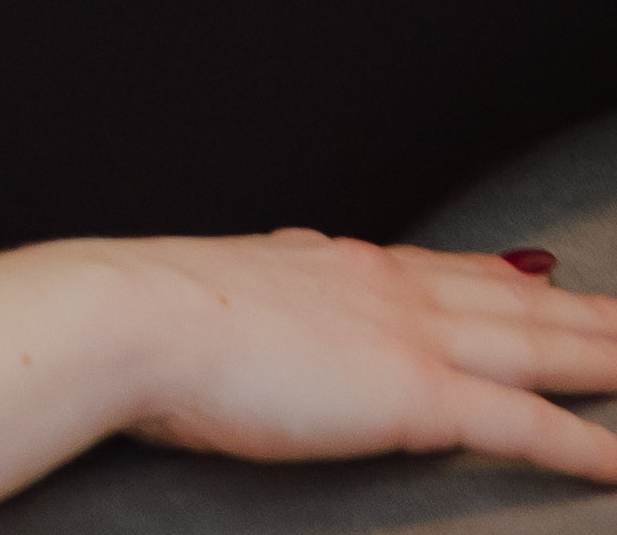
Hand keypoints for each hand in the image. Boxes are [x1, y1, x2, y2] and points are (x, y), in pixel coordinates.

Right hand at [107, 231, 616, 480]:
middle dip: (584, 315)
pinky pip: (523, 426)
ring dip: (604, 355)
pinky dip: (582, 445)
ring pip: (538, 349)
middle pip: (515, 306)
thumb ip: (277, 288)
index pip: (447, 271)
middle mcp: (388, 287)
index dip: (508, 277)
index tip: (547, 274)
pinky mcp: (415, 395)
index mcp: (342, 264)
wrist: (139, 318)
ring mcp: (409, 337)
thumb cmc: (160, 317)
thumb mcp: (231, 288)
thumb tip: (287, 270)